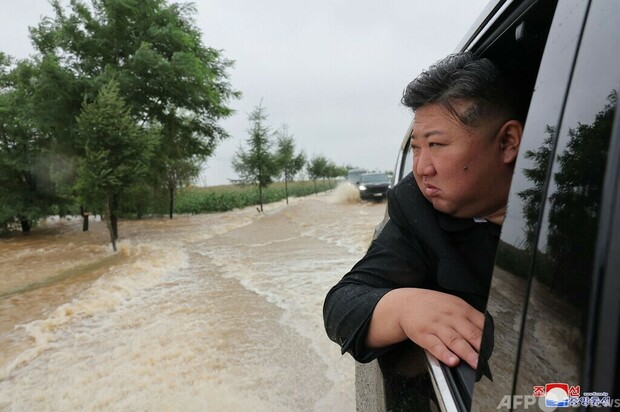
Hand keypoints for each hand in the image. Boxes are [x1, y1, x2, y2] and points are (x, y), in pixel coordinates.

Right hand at [367, 288, 484, 368]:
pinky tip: (451, 360)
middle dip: (480, 348)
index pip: (480, 323)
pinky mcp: (423, 335)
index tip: (494, 350)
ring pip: (454, 340)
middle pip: (469, 332)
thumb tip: (487, 333)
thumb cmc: (432, 306)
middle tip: (488, 360)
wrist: (406, 303)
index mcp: (460, 309)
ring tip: (474, 363)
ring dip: (466, 353)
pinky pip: (435, 346)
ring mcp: (436, 326)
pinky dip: (444, 354)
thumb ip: (470, 317)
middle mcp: (450, 317)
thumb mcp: (453, 304)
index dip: (488, 338)